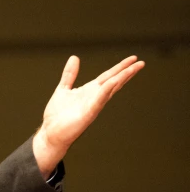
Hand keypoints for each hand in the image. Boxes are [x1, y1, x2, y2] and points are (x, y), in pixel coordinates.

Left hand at [33, 55, 144, 178]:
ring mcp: (93, 106)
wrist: (51, 133)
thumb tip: (74, 57)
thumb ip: (70, 74)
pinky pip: (98, 101)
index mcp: (90, 91)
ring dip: (121, 78)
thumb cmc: (57, 115)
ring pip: (110, 89)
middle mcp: (94, 97)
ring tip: (133, 69)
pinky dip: (105, 92)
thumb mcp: (63, 89)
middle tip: (141, 62)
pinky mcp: (87, 114)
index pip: (108, 76)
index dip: (120, 67)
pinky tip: (113, 82)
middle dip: (127, 72)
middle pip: (114, 81)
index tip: (133, 59)